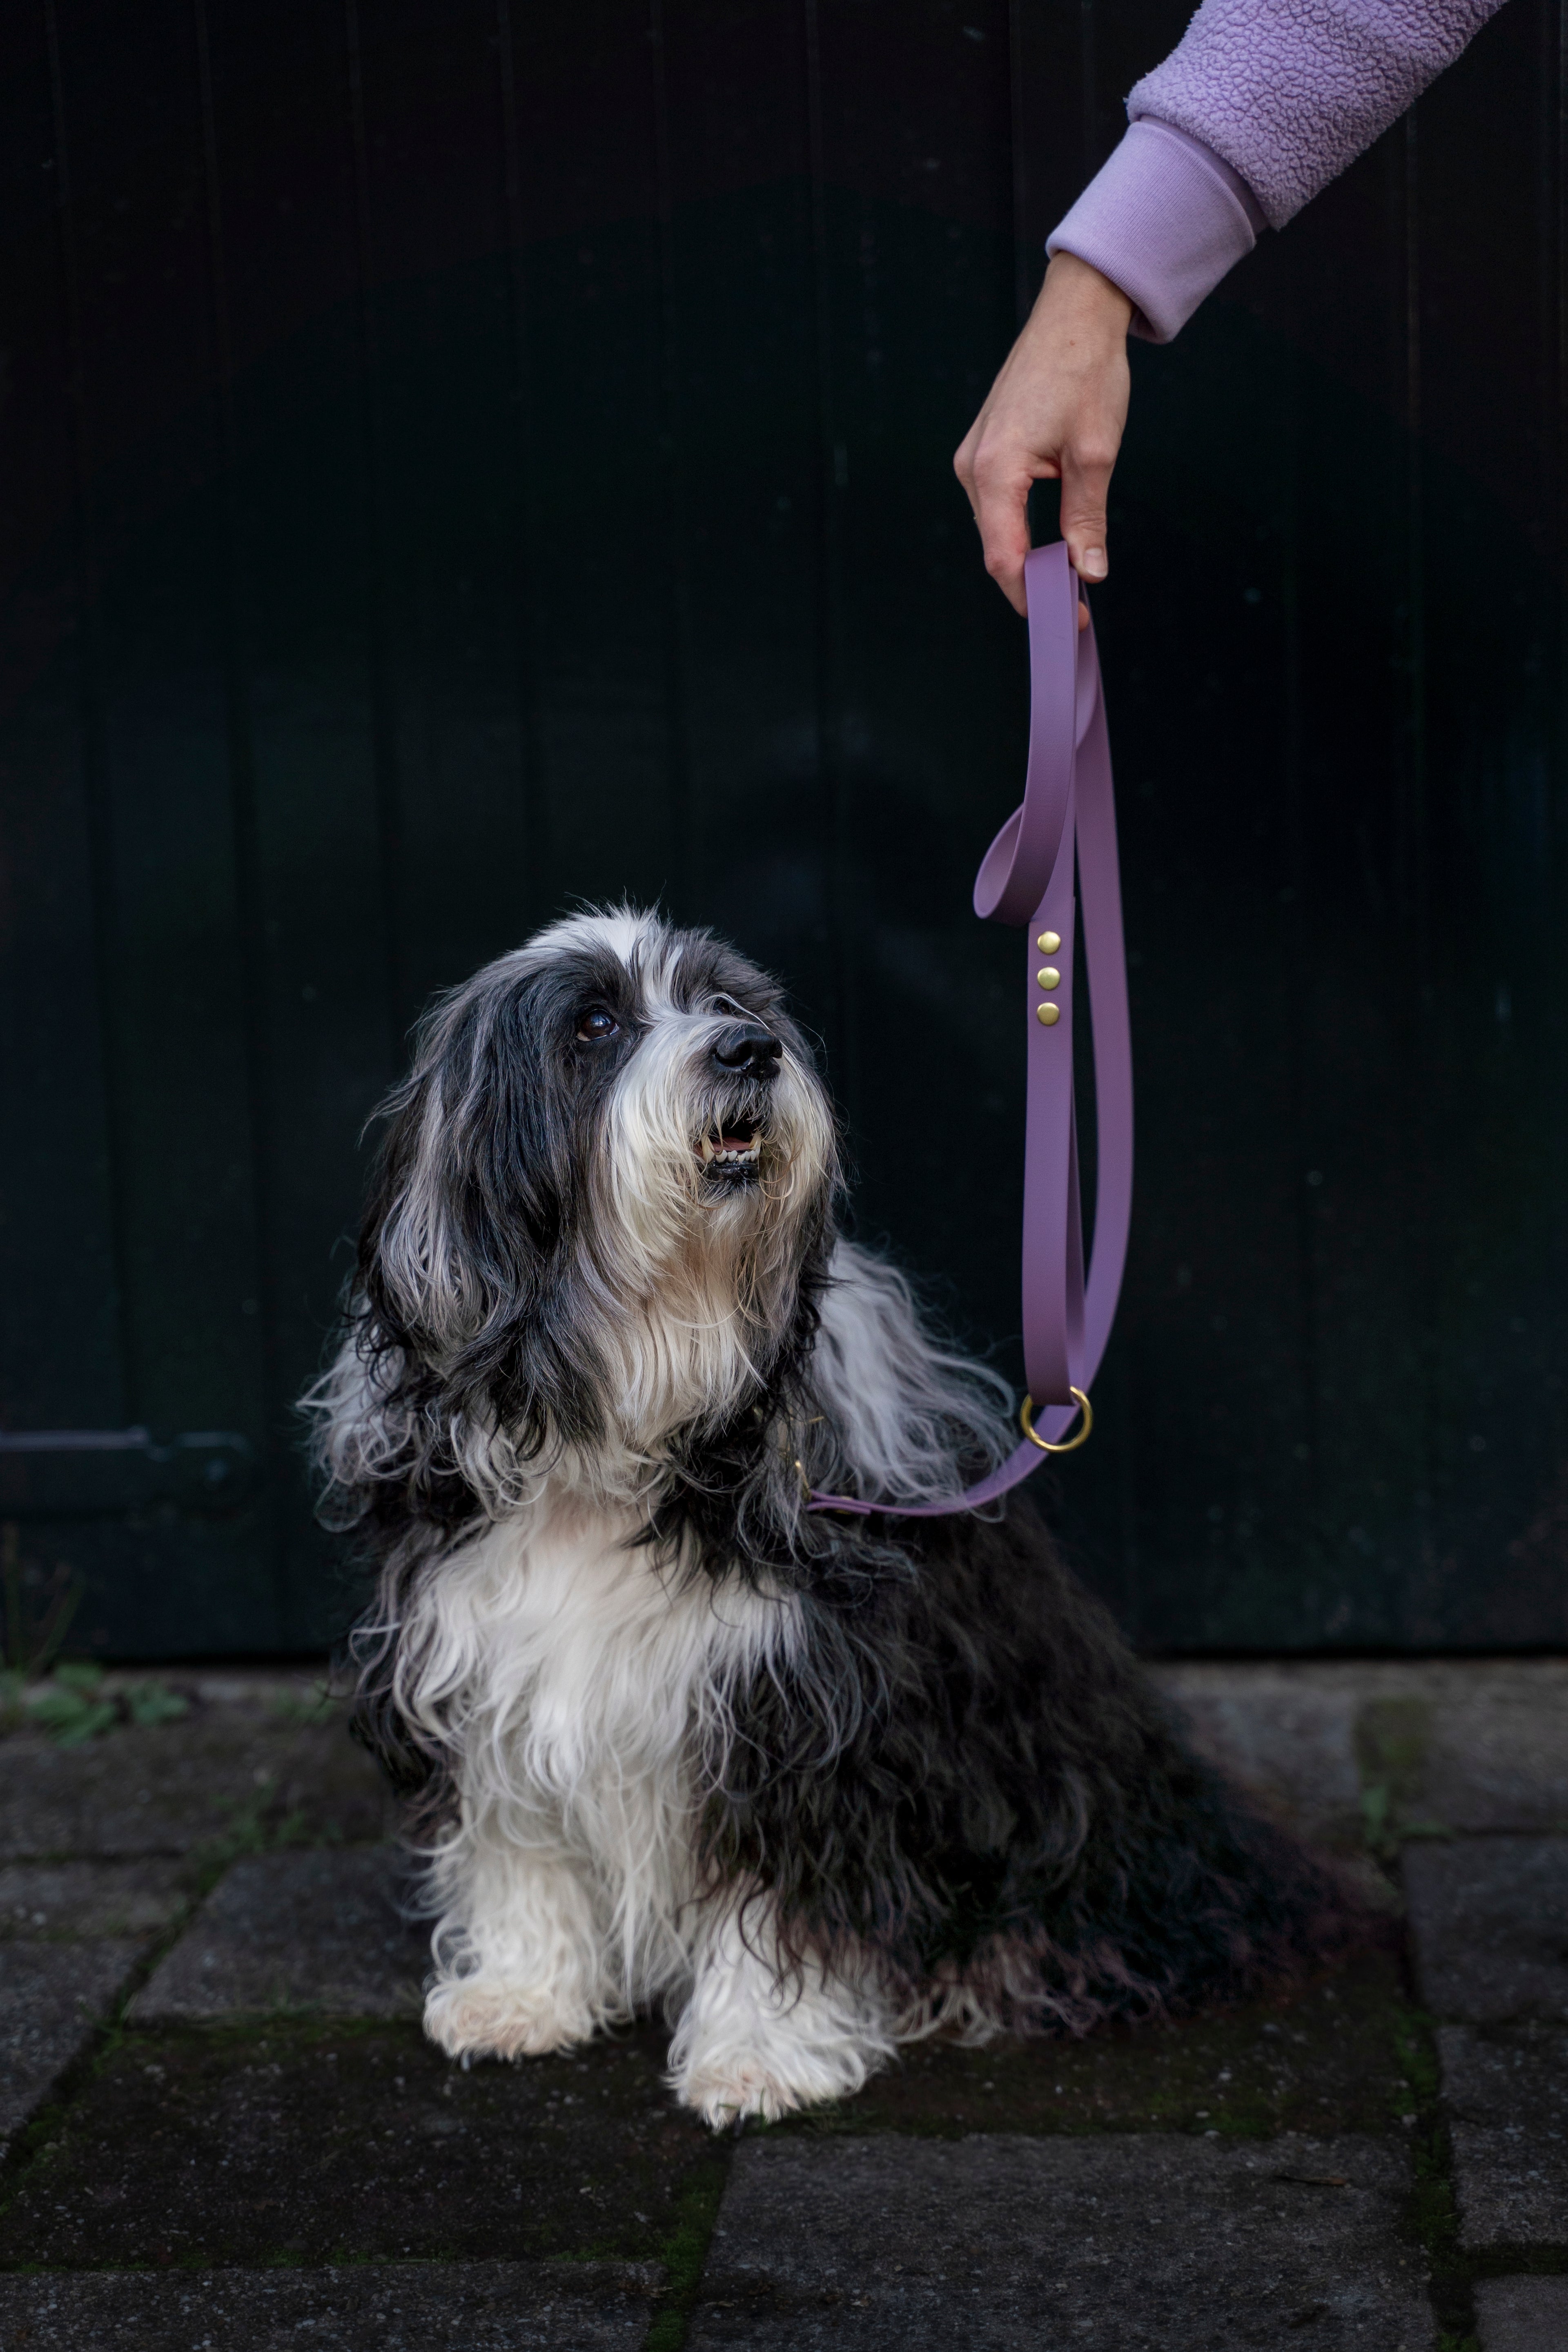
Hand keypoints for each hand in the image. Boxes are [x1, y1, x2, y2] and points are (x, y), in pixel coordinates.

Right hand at [954, 251, 1133, 616]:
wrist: (1073, 317)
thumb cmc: (1084, 372)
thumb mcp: (1095, 453)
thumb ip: (1086, 518)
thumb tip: (1089, 571)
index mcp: (994, 469)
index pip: (1004, 557)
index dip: (1033, 596)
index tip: (1067, 617)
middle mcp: (972, 467)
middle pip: (997, 548)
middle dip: (1032, 582)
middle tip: (1074, 606)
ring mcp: (973, 458)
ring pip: (997, 529)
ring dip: (1028, 556)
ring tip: (1067, 577)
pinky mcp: (983, 451)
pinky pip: (998, 505)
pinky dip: (1021, 529)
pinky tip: (1049, 542)